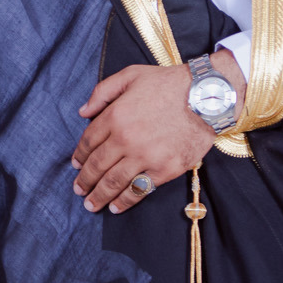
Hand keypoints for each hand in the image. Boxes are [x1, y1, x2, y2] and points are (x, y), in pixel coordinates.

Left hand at [70, 49, 245, 214]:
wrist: (206, 97)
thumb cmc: (168, 83)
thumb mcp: (131, 75)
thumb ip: (103, 92)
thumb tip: (83, 112)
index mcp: (115, 116)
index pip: (89, 141)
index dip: (80, 155)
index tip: (76, 165)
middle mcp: (126, 139)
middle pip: (97, 165)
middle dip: (85, 181)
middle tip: (78, 190)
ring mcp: (145, 156)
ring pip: (114, 182)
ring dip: (99, 196)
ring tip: (91, 204)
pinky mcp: (164, 170)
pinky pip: (139, 190)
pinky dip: (125, 201)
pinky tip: (116, 207)